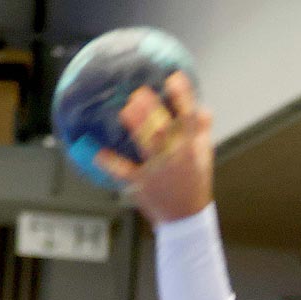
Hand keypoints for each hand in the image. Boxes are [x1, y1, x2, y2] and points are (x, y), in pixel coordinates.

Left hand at [94, 71, 213, 224]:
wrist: (187, 220)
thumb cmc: (194, 185)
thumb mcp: (203, 158)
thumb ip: (201, 132)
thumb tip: (205, 109)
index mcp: (190, 149)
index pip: (189, 119)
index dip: (183, 98)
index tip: (175, 78)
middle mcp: (175, 157)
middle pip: (164, 130)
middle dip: (153, 111)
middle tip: (140, 94)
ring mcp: (158, 171)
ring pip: (147, 146)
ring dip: (136, 128)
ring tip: (126, 112)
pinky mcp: (141, 184)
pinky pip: (123, 172)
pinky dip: (109, 162)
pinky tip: (96, 152)